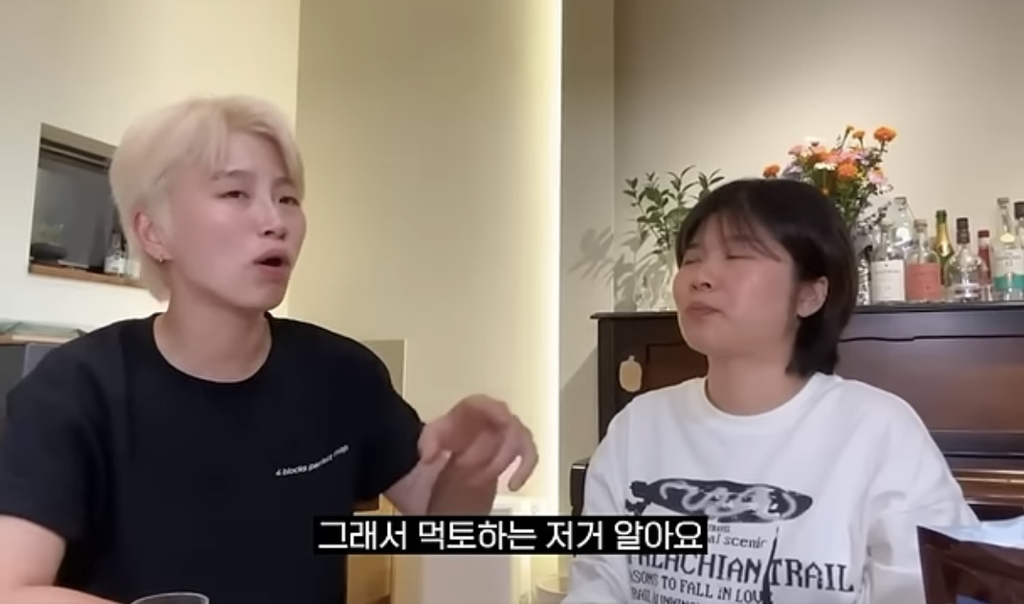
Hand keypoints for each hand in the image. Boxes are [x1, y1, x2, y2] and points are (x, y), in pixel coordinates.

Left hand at [418, 394, 537, 490]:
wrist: (459, 444)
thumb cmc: (450, 434)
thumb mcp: (433, 436)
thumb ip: (429, 443)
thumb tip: (430, 455)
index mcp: (477, 405)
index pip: (489, 403)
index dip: (497, 411)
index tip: (502, 421)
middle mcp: (498, 413)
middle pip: (506, 426)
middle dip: (487, 450)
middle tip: (463, 466)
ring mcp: (512, 428)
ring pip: (521, 440)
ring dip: (503, 461)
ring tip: (483, 478)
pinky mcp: (519, 445)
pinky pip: (529, 456)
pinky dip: (524, 470)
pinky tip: (513, 485)